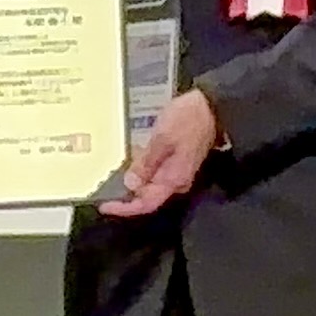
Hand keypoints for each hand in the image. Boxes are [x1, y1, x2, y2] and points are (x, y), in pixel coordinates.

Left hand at [98, 88, 217, 217]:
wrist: (210, 106)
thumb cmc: (186, 120)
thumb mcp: (162, 139)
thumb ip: (146, 163)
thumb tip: (130, 184)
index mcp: (173, 180)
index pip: (146, 204)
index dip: (125, 208)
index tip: (105, 206)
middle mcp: (176, 182)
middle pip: (147, 196)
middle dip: (126, 193)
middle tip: (104, 186)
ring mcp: (177, 173)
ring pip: (150, 184)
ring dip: (133, 179)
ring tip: (113, 171)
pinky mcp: (176, 162)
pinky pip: (156, 173)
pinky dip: (142, 168)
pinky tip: (132, 157)